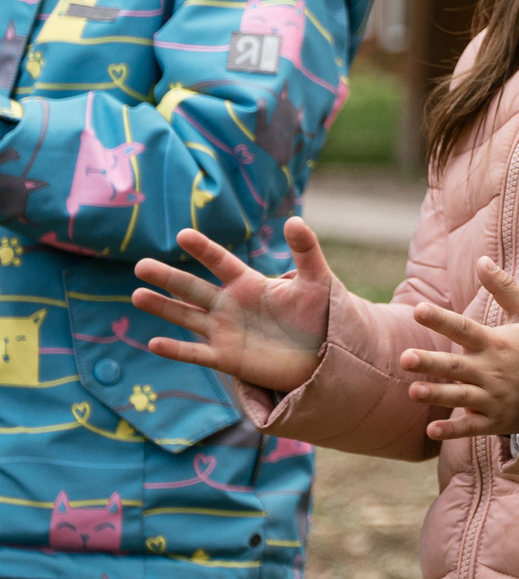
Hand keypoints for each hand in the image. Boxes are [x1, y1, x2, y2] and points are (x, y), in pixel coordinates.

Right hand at [133, 217, 335, 394]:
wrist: (323, 354)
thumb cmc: (319, 314)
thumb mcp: (316, 280)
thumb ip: (306, 250)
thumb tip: (294, 219)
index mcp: (249, 284)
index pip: (221, 262)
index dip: (204, 249)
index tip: (183, 234)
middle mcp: (230, 305)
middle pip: (193, 288)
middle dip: (168, 277)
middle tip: (141, 265)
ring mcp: (225, 331)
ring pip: (187, 317)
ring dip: (163, 308)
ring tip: (136, 295)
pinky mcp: (226, 358)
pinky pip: (196, 353)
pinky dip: (176, 349)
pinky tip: (154, 343)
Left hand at [401, 258, 518, 440]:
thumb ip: (504, 287)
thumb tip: (482, 260)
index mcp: (495, 343)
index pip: (464, 328)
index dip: (441, 319)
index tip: (418, 309)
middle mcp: (491, 370)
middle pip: (456, 366)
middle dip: (431, 362)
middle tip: (405, 357)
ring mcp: (493, 398)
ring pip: (460, 397)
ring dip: (437, 395)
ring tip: (412, 391)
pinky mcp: (495, 420)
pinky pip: (472, 428)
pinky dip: (453, 431)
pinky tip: (432, 431)